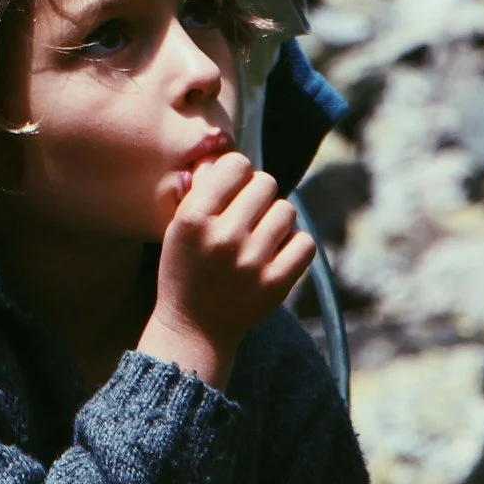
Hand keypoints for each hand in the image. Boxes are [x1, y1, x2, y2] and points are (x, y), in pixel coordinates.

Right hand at [136, 152, 313, 389]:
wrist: (194, 329)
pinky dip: (294, 244)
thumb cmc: (186, 270)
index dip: (237, 173)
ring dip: (276, 219)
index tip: (233, 189)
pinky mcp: (276, 283)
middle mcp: (224, 237)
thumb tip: (227, 154)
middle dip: (258, 194)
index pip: (236, 165)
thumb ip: (203, 189)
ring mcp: (252, 262)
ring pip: (286, 210)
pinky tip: (277, 253)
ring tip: (261, 236)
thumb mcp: (178, 226)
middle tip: (248, 214)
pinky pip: (304, 243)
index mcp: (194, 218)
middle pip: (266, 182)